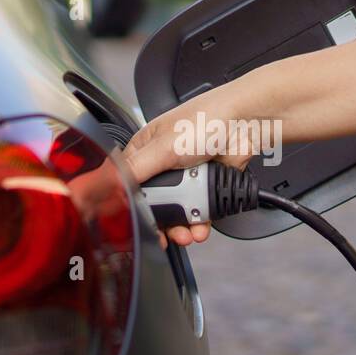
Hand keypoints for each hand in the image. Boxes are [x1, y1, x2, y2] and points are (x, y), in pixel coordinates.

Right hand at [121, 84, 258, 246]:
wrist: (245, 125)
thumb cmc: (205, 120)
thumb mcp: (162, 147)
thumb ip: (135, 170)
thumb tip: (110, 186)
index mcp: (145, 149)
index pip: (129, 183)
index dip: (132, 206)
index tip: (138, 225)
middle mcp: (163, 163)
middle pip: (155, 203)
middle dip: (161, 222)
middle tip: (165, 234)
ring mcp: (186, 175)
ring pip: (178, 210)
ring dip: (182, 226)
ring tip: (188, 233)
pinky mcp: (206, 185)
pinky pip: (199, 211)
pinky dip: (200, 222)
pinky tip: (201, 227)